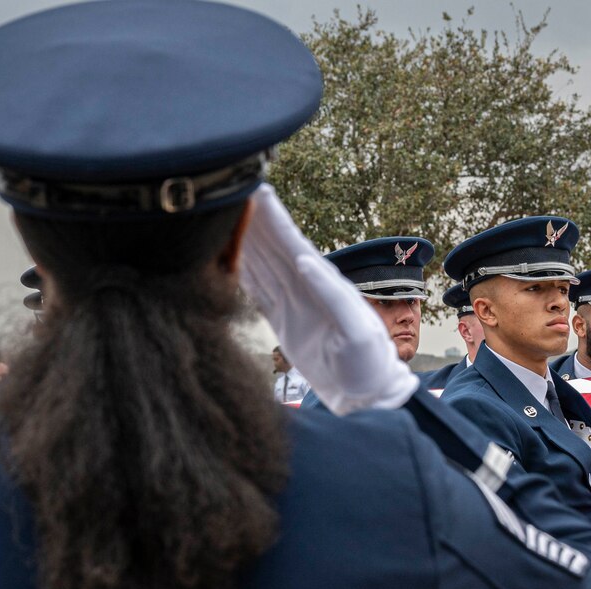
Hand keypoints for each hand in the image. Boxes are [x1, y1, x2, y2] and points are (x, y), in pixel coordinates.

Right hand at [240, 184, 416, 413]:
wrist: (364, 395)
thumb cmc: (368, 361)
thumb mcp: (356, 328)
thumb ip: (331, 294)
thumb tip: (305, 260)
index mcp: (324, 283)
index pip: (293, 243)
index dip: (275, 219)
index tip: (257, 191)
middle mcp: (305, 287)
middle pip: (272, 247)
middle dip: (252, 221)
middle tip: (228, 191)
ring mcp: (291, 303)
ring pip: (260, 264)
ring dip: (243, 241)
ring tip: (222, 216)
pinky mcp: (281, 322)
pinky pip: (256, 291)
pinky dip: (241, 272)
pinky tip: (227, 256)